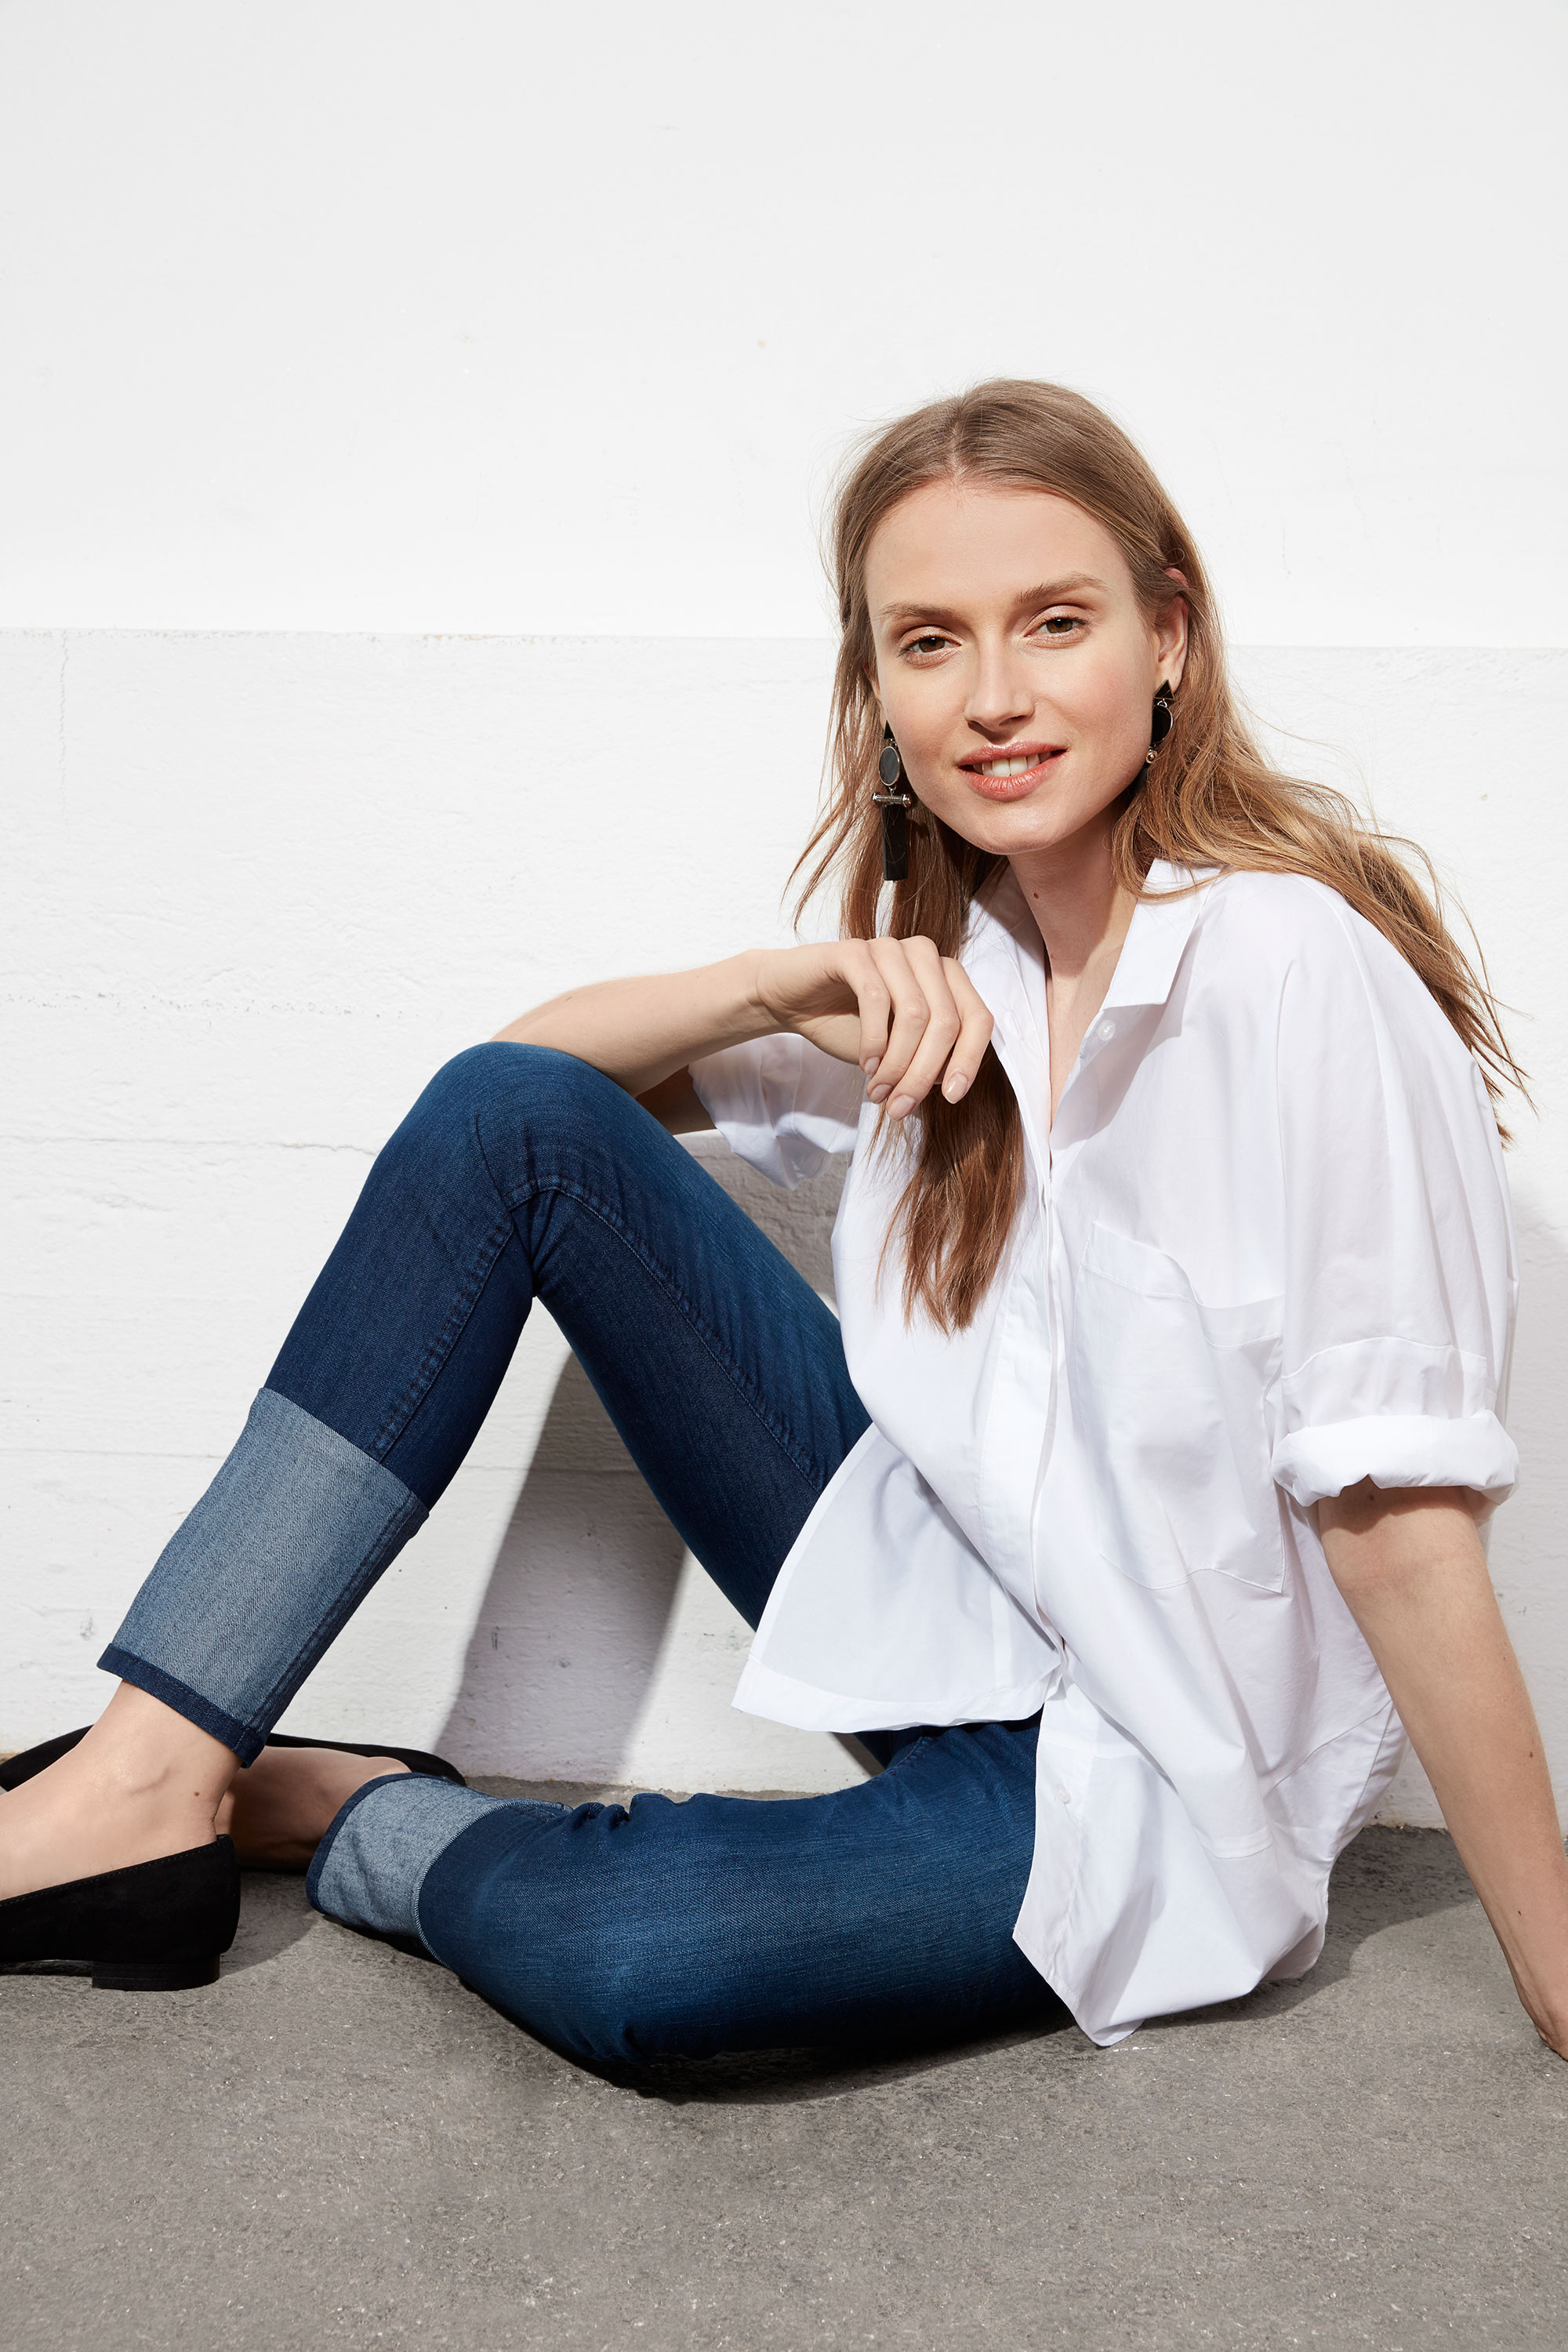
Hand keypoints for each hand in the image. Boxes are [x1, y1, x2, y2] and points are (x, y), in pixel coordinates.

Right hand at [752, 937, 993, 1117]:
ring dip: (897, 1063)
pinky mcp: (855, 950)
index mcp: (945, 977)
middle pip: (946, 1021)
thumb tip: (951, 1080)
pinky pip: (876, 997)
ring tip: (877, 1091)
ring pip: (915, 1013)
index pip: (978, 1018)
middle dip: (923, 1073)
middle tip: (900, 1106)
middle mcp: (925, 956)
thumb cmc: (849, 1024)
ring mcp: (891, 948)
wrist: (792, 1001)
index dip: (970, 1060)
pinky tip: (865, 1064)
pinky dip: (874, 1040)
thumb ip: (929, 1059)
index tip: (951, 1097)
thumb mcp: (898, 1051)